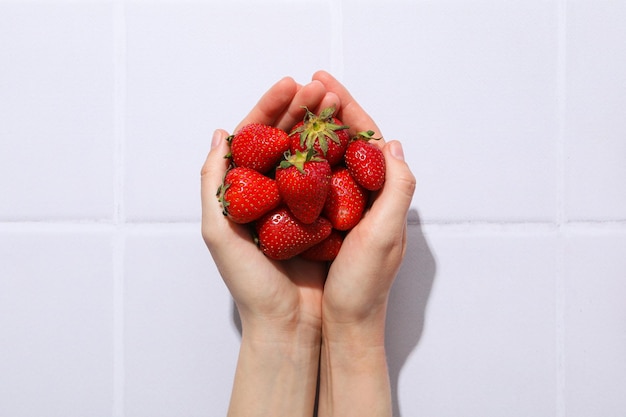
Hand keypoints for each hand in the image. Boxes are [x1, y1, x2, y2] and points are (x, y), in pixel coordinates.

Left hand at [200, 76, 339, 416]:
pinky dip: (340, 158)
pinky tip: (351, 137)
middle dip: (301, 110)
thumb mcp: (220, 232)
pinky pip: (331, 180)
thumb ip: (215, 184)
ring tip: (337, 102)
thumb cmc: (250, 284)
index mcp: (243, 191)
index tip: (289, 85)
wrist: (289, 323)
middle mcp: (271, 192)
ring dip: (322, 126)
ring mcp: (299, 202)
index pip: (254, 139)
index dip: (270, 108)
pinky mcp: (324, 216)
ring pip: (310, 154)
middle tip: (320, 87)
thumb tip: (220, 133)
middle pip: (285, 140)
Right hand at [312, 71, 415, 416]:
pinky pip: (310, 181)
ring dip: (310, 130)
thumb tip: (392, 141)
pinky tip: (281, 149)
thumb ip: (396, 186)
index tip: (325, 81)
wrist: (343, 324)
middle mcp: (365, 196)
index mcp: (384, 194)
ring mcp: (343, 208)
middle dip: (326, 110)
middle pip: (345, 141)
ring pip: (326, 157)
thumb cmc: (364, 285)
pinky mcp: (323, 221)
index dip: (347, 106)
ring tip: (290, 107)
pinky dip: (298, 160)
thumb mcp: (385, 234)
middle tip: (304, 85)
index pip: (367, 137)